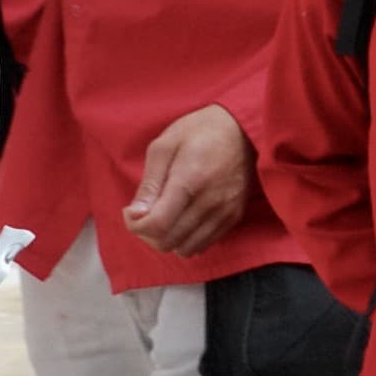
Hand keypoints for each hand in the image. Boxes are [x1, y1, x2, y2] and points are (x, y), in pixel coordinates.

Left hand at [122, 105, 252, 256]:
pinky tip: (184, 219)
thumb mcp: (164, 146)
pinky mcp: (235, 215)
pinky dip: (187, 239)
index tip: (131, 211)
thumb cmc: (200, 131)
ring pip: (185, 248)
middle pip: (167, 241)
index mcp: (189, 180)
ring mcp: (225, 211)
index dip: (135, 225)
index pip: (157, 225)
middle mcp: (210, 201)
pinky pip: (204, 244)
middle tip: (146, 214)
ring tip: (165, 218)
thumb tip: (135, 214)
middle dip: (147, 234)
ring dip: (167, 239)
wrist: (244, 127)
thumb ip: (149, 183)